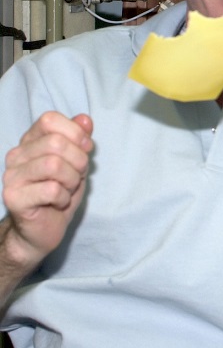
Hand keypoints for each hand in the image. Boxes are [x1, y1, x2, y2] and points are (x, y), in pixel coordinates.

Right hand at [1, 112, 93, 270]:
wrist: (43, 229)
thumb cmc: (61, 192)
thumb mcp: (77, 161)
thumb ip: (80, 139)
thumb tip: (85, 119)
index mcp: (30, 142)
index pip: (49, 119)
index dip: (75, 133)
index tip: (85, 149)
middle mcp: (16, 156)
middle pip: (56, 143)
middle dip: (78, 160)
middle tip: (77, 175)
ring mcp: (11, 176)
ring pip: (54, 165)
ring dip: (71, 180)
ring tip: (67, 189)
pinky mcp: (13, 197)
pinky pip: (51, 189)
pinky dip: (64, 197)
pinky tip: (58, 202)